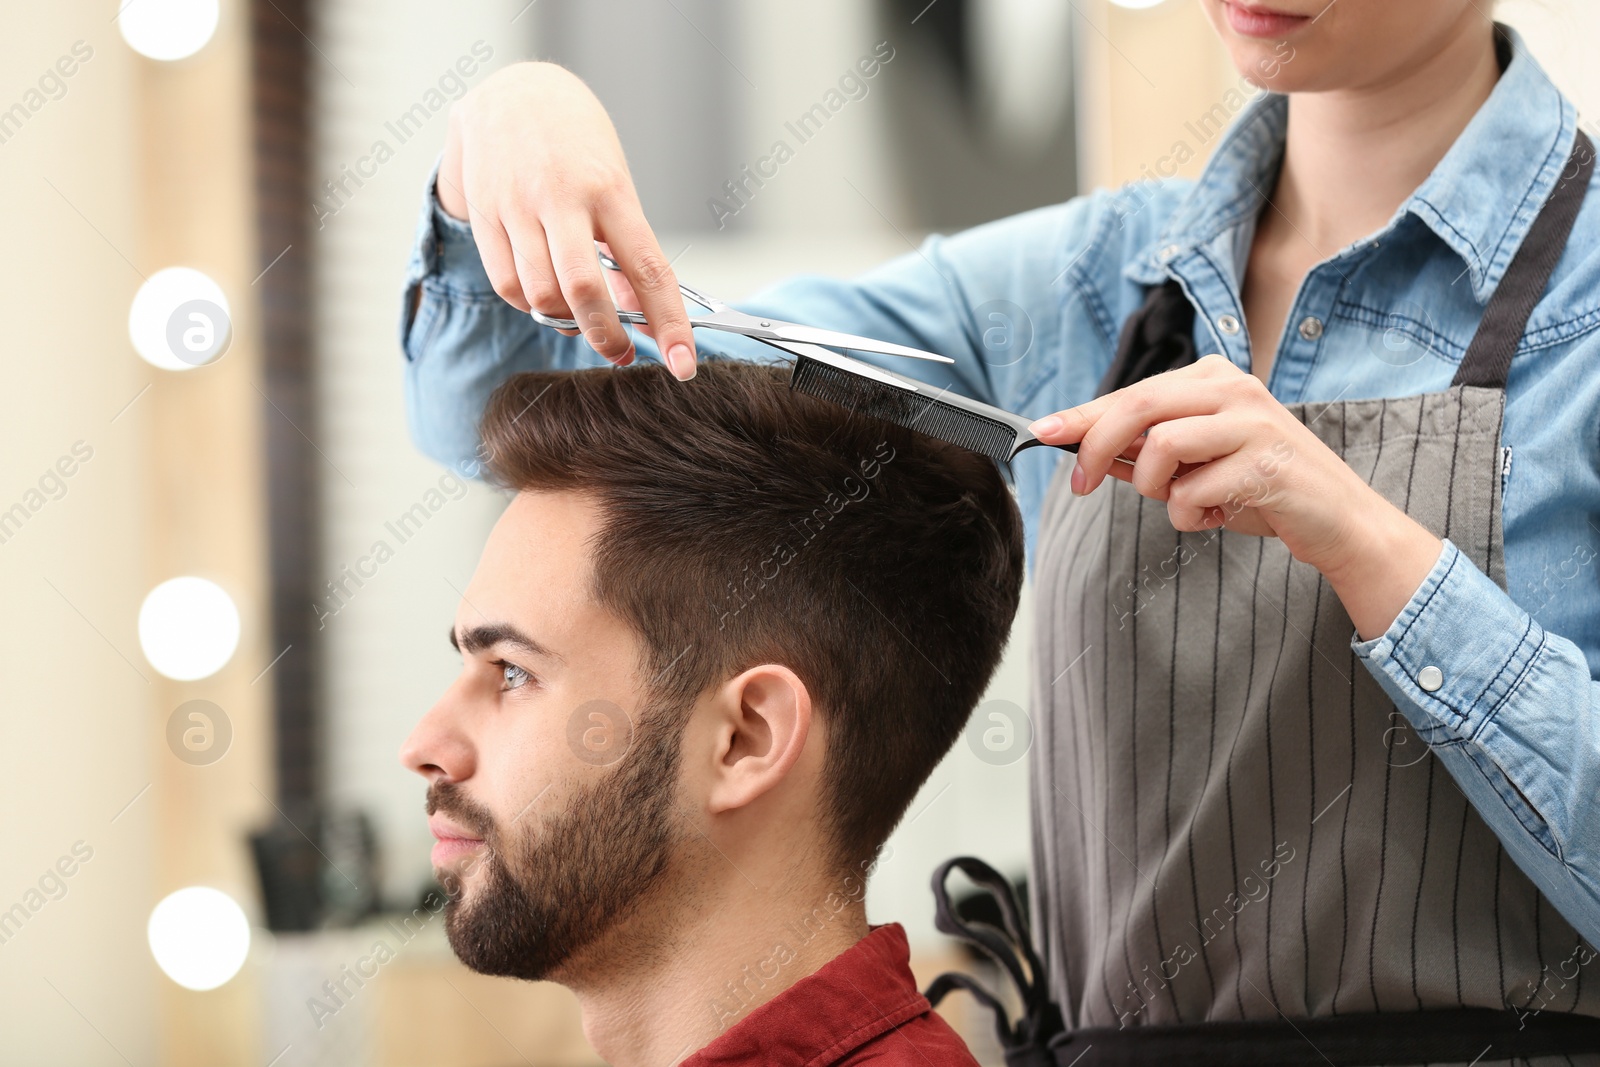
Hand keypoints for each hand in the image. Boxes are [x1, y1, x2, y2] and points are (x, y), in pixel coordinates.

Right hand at [437, 62, 697, 378]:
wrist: (513, 91)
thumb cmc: (578, 144)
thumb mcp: (615, 186)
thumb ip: (625, 250)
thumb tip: (638, 314)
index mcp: (609, 190)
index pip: (648, 269)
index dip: (669, 324)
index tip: (684, 365)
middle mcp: (561, 198)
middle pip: (583, 292)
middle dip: (606, 338)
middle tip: (620, 354)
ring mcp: (517, 206)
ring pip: (540, 296)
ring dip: (566, 323)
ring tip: (581, 318)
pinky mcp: (484, 215)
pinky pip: (508, 285)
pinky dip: (531, 306)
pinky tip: (545, 296)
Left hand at [1028, 355, 1442, 637]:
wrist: (1338, 522)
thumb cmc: (1261, 489)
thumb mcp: (1196, 465)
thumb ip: (1146, 453)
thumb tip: (1085, 449)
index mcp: (1213, 379)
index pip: (1131, 393)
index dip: (1081, 416)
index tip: (1042, 433)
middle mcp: (1233, 389)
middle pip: (1137, 408)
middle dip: (1097, 449)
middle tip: (1083, 486)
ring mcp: (1253, 423)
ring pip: (1162, 447)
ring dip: (1156, 489)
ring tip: (1186, 503)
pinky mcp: (1266, 464)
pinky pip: (1192, 493)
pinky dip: (1190, 516)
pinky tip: (1215, 517)